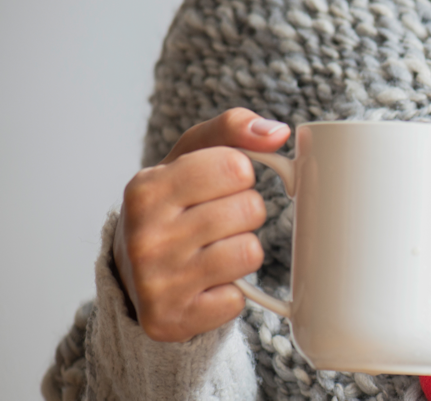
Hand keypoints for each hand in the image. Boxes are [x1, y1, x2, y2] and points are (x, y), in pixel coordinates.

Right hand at [114, 108, 289, 341]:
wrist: (135, 276)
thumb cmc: (174, 205)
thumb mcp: (191, 157)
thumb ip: (232, 129)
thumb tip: (278, 132)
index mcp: (146, 188)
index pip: (236, 166)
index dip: (240, 175)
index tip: (221, 185)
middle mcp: (145, 235)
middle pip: (250, 209)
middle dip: (245, 213)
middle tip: (217, 222)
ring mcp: (156, 281)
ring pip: (250, 253)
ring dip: (242, 251)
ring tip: (213, 250)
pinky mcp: (170, 319)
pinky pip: (237, 299)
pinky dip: (230, 292)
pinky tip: (205, 284)